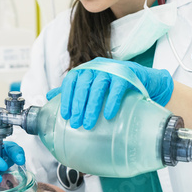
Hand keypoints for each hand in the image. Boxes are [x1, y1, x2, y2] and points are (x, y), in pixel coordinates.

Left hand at [47, 57, 173, 129]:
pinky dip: (112, 102)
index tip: (64, 115)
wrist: (143, 80)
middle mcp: (97, 67)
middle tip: (75, 123)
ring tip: (89, 124)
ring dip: (92, 107)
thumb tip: (48, 97)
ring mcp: (113, 70)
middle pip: (83, 84)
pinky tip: (108, 115)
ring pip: (98, 87)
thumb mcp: (92, 86)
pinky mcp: (128, 75)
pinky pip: (118, 88)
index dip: (66, 97)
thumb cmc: (113, 85)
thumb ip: (72, 90)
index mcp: (86, 69)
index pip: (72, 80)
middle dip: (78, 105)